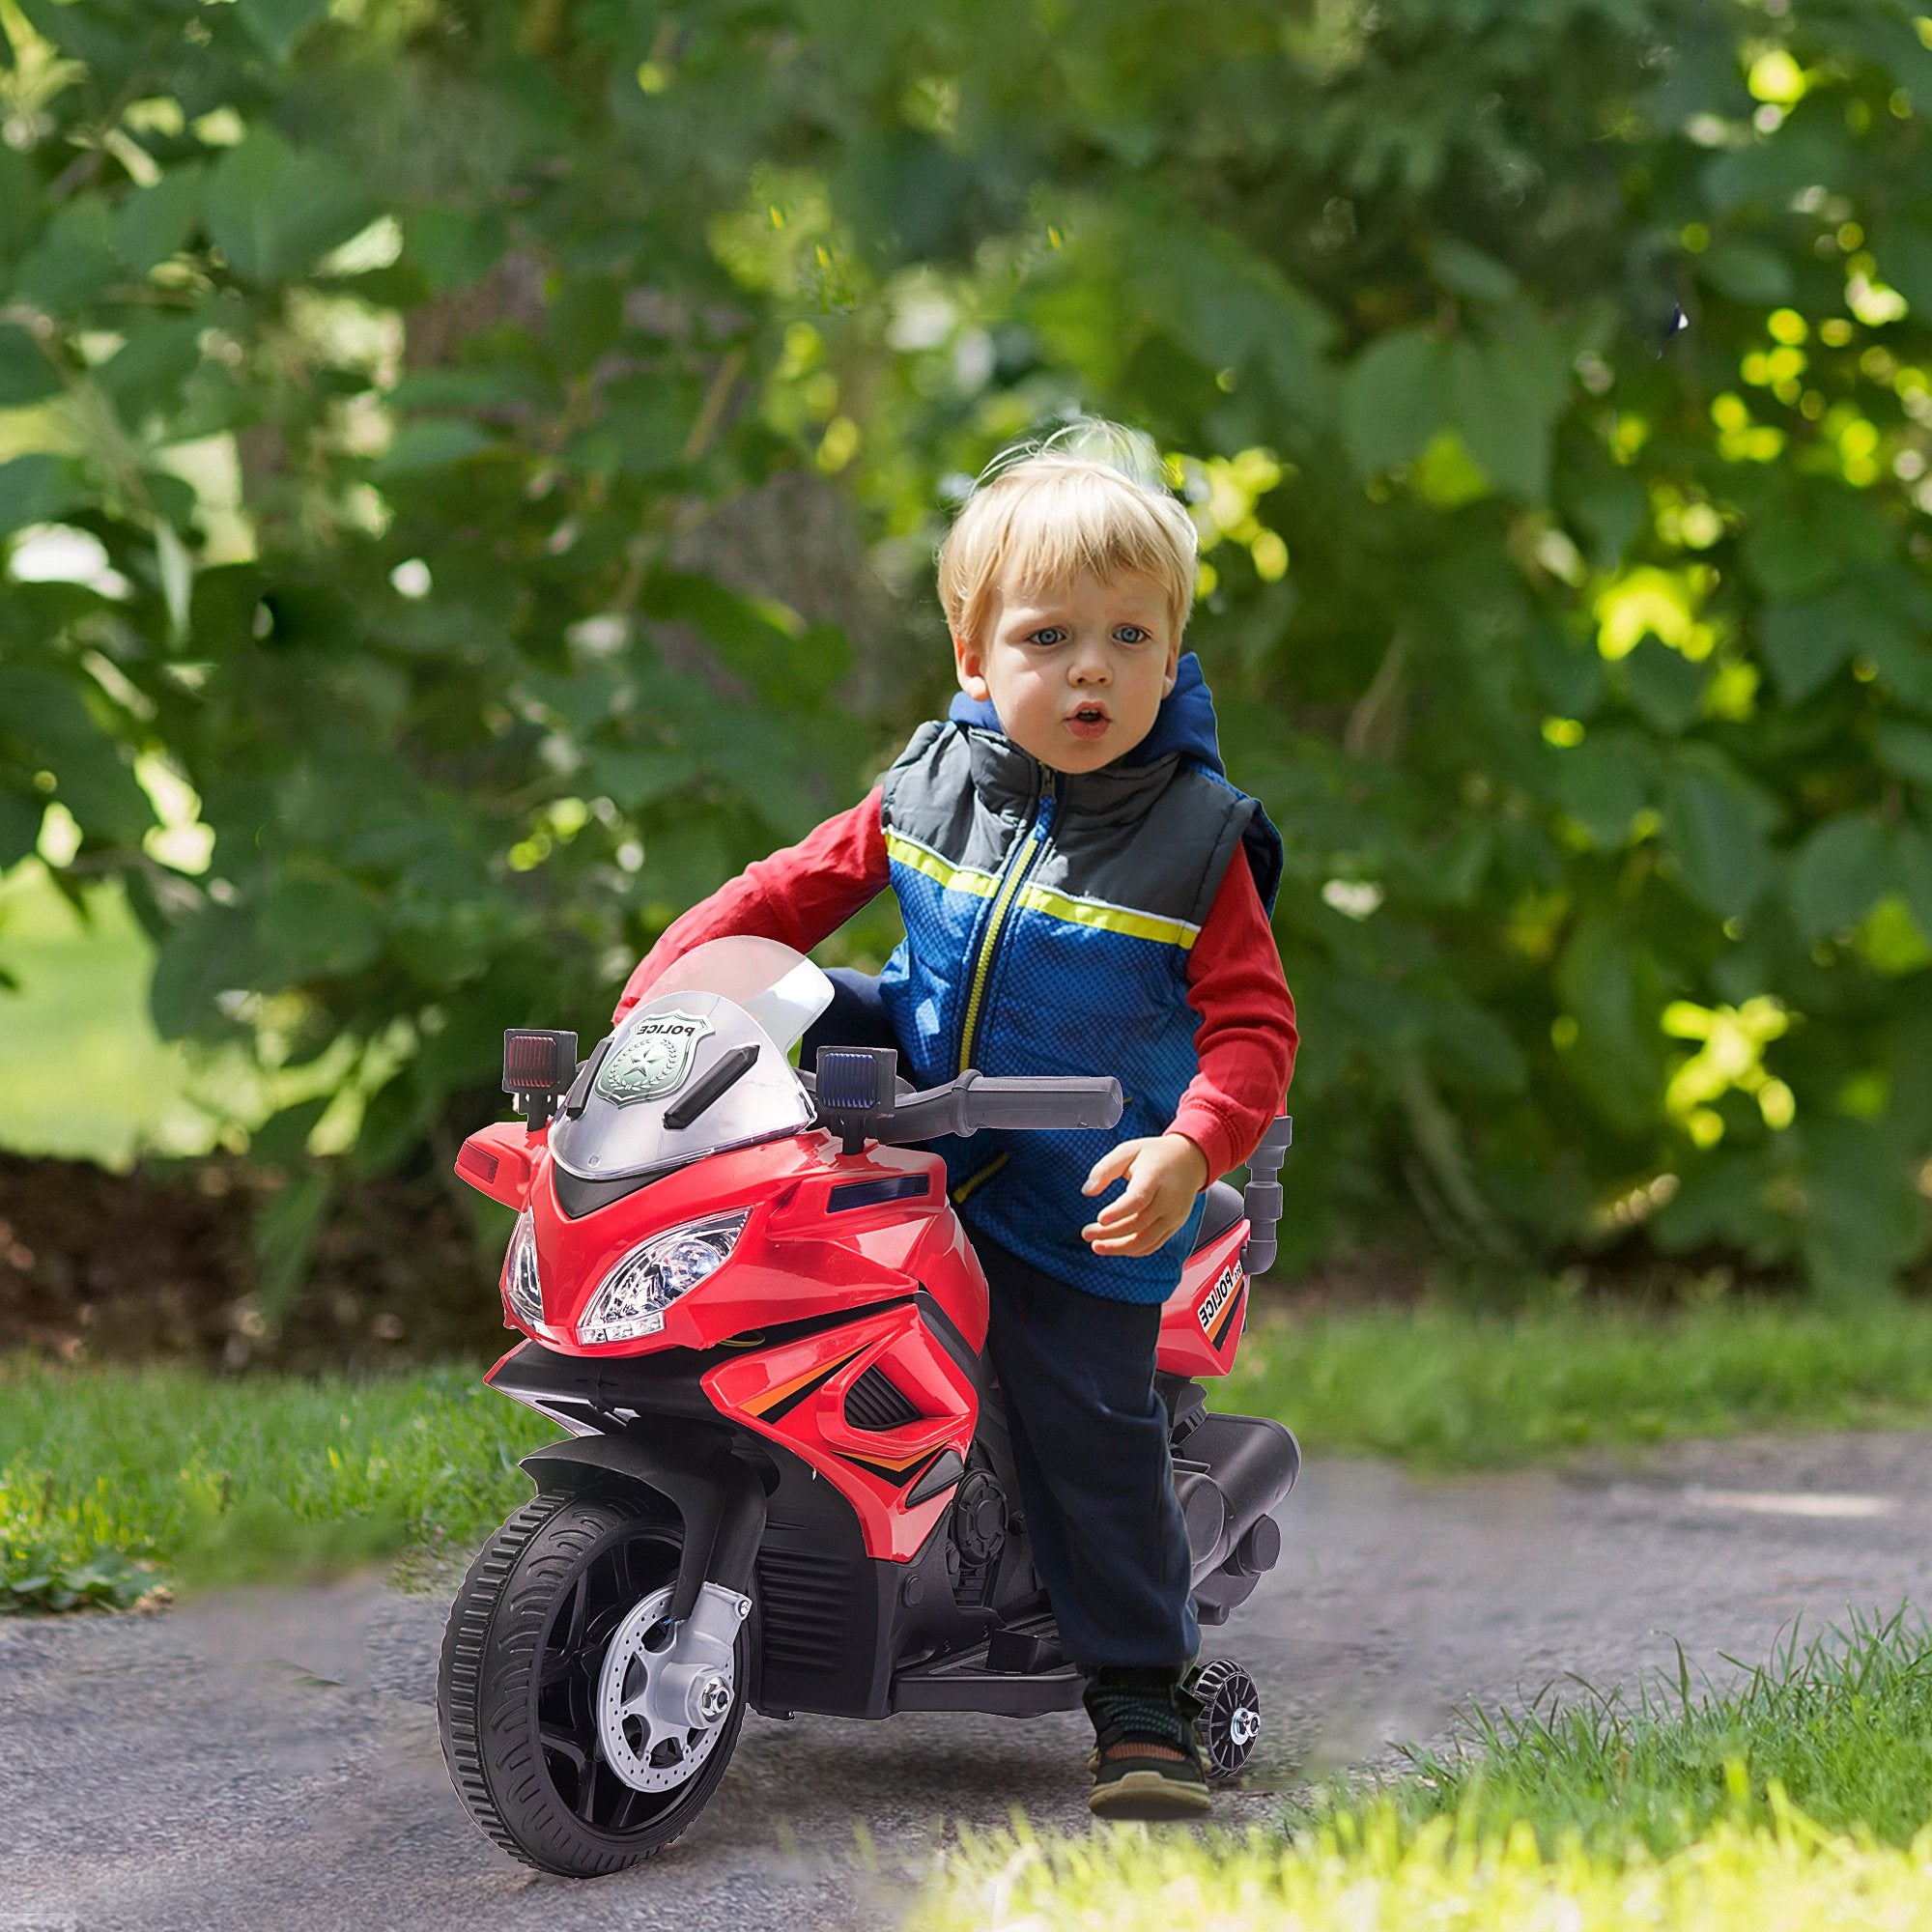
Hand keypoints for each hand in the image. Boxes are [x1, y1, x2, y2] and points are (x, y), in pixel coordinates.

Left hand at [1081, 1134, 1209, 1257]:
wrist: (1189, 1161)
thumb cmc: (1154, 1155)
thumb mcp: (1128, 1151)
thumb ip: (1105, 1169)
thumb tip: (1087, 1191)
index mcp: (1155, 1177)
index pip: (1139, 1198)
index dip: (1119, 1211)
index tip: (1100, 1219)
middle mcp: (1168, 1199)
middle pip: (1139, 1223)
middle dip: (1110, 1233)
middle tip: (1086, 1234)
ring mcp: (1173, 1216)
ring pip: (1146, 1240)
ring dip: (1119, 1248)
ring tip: (1097, 1246)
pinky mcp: (1174, 1226)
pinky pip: (1154, 1244)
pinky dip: (1134, 1250)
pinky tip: (1115, 1247)